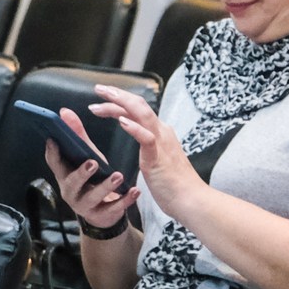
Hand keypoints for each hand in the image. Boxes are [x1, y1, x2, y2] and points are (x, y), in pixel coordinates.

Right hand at [46, 125, 136, 229]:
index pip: (54, 163)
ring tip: (118, 176)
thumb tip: (64, 111)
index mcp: (64, 174)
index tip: (54, 140)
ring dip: (106, 187)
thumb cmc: (93, 179)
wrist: (104, 212)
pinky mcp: (102, 215)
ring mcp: (85, 205)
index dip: (53, 152)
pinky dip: (125, 200)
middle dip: (82, 173)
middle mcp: (70, 191)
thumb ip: (77, 136)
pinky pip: (113, 209)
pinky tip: (135, 191)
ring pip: (92, 197)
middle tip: (93, 162)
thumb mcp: (87, 156)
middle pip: (72, 183)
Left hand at [91, 85, 204, 223]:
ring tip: (100, 102)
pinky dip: (134, 128)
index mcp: (160, 133)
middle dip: (116, 95)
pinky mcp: (158, 158)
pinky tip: (121, 122)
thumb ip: (150, 146)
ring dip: (119, 105)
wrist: (191, 200)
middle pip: (138, 105)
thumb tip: (140, 138)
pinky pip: (147, 138)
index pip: (138, 109)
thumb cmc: (174, 184)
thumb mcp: (158, 158)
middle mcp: (162, 132)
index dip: (119, 100)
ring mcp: (161, 143)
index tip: (102, 96)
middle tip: (98, 89)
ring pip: (142, 115)